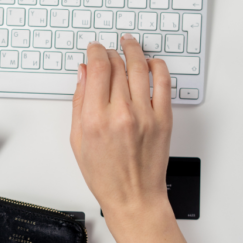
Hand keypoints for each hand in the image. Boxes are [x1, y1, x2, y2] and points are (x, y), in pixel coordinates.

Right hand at [70, 35, 172, 217]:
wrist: (134, 197)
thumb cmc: (106, 176)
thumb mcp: (78, 141)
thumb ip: (79, 103)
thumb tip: (83, 74)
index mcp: (96, 119)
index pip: (98, 69)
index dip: (95, 52)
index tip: (94, 49)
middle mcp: (121, 114)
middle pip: (117, 65)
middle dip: (110, 52)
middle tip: (108, 51)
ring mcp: (146, 115)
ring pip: (140, 68)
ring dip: (133, 50)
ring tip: (129, 44)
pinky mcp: (164, 119)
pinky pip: (164, 82)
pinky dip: (157, 67)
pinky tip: (151, 63)